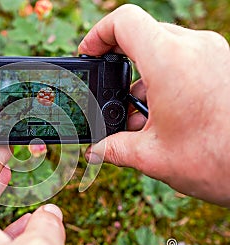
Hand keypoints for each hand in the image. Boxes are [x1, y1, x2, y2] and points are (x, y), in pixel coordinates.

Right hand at [79, 4, 229, 205]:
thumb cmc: (219, 160)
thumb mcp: (153, 156)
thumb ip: (114, 149)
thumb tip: (95, 151)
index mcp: (170, 62)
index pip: (124, 22)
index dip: (98, 34)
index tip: (89, 54)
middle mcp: (194, 48)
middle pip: (142, 34)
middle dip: (119, 63)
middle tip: (111, 92)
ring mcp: (212, 52)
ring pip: (163, 48)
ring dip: (143, 78)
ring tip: (139, 117)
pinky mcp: (222, 62)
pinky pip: (184, 57)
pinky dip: (165, 78)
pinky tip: (162, 115)